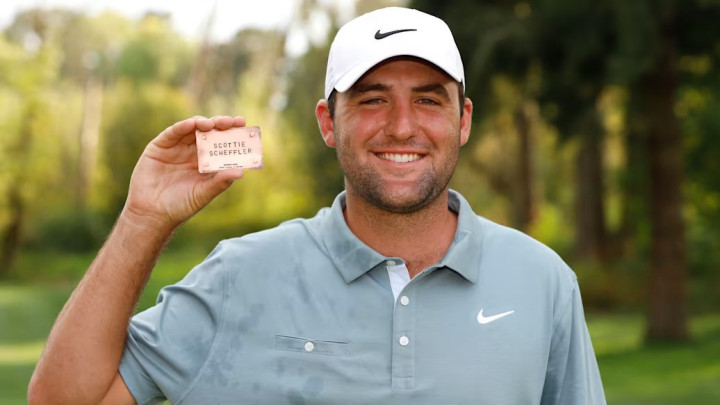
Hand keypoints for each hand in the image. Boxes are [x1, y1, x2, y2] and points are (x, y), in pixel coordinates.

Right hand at [122, 115, 245, 231]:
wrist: (153, 214)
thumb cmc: (181, 206)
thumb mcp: (203, 194)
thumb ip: (220, 183)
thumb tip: (241, 173)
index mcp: (207, 162)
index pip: (222, 143)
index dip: (232, 133)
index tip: (242, 124)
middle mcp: (193, 152)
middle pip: (209, 132)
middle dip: (221, 124)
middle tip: (231, 122)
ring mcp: (177, 148)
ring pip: (192, 129)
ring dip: (203, 123)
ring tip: (211, 124)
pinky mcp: (159, 147)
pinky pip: (172, 133)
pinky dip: (182, 127)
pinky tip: (191, 124)